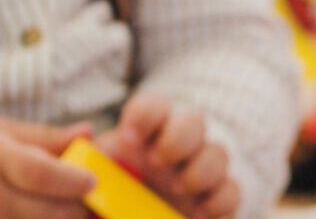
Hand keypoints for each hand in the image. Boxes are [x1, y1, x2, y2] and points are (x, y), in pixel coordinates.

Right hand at [0, 118, 95, 218]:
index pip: (39, 174)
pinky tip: (41, 216)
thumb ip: (48, 138)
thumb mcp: (2, 133)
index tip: (92, 180)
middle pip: (49, 213)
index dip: (72, 179)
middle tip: (86, 199)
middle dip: (79, 209)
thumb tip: (89, 133)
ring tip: (62, 207)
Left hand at [98, 94, 240, 218]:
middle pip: (194, 120)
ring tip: (178, 189)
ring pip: (219, 153)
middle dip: (178, 139)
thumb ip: (86, 162)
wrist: (131, 216)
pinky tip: (198, 212)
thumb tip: (83, 138)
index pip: (154, 107)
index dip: (146, 115)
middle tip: (157, 163)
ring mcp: (201, 173)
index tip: (128, 137)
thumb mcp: (93, 176)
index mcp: (145, 136)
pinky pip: (232, 192)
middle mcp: (178, 148)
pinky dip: (219, 201)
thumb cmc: (108, 197)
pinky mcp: (217, 202)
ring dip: (200, 171)